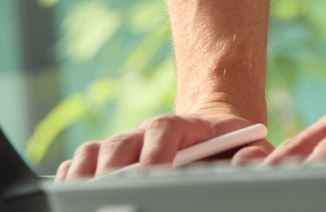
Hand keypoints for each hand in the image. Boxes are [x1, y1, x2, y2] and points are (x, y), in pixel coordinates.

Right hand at [55, 111, 270, 179]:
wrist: (210, 137)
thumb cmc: (230, 149)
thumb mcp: (249, 147)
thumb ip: (254, 153)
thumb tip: (250, 157)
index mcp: (183, 126)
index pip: (164, 129)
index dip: (155, 153)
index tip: (152, 176)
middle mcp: (146, 133)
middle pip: (122, 143)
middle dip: (114, 171)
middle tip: (113, 195)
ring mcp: (124, 144)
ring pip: (97, 152)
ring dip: (87, 177)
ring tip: (84, 200)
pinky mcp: (106, 159)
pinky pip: (80, 161)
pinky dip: (72, 177)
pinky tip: (71, 197)